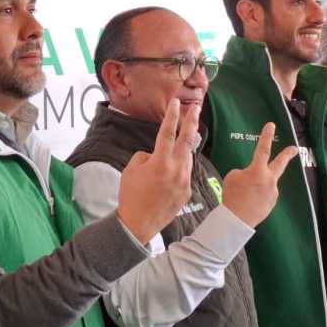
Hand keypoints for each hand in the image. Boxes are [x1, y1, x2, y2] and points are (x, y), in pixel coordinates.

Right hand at [117, 99, 196, 244]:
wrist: (138, 224)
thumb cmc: (131, 196)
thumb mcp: (130, 170)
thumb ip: (145, 156)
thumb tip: (155, 154)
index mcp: (160, 163)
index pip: (168, 132)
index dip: (172, 115)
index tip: (176, 102)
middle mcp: (176, 170)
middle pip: (187, 140)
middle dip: (191, 121)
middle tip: (196, 107)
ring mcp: (184, 182)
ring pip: (187, 158)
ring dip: (182, 150)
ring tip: (173, 150)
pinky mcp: (187, 192)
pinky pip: (185, 174)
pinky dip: (178, 170)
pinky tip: (167, 176)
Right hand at [221, 123, 298, 227]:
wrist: (236, 220)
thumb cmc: (232, 196)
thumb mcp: (232, 177)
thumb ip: (244, 172)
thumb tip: (251, 176)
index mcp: (258, 171)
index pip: (263, 149)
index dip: (267, 136)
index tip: (271, 125)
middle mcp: (269, 180)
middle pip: (280, 163)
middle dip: (288, 154)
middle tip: (294, 148)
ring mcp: (272, 192)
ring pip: (266, 184)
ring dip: (258, 186)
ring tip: (245, 195)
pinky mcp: (272, 203)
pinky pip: (264, 196)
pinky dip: (257, 197)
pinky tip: (249, 203)